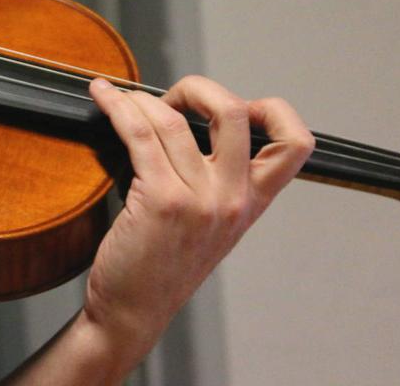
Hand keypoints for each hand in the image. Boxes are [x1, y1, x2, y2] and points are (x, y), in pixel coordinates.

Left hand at [83, 76, 313, 362]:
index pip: (296, 145)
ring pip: (172, 119)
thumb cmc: (162, 266)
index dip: (274, 111)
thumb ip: (215, 180)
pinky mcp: (161, 201)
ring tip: (120, 99)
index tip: (238, 105)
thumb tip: (188, 119)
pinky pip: (140, 135)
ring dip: (139, 99)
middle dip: (197, 88)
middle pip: (234, 111)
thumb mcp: (209, 223)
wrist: (133, 312)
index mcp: (252, 202)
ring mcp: (199, 200)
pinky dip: (117, 108)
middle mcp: (233, 199)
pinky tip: (103, 99)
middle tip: (170, 98)